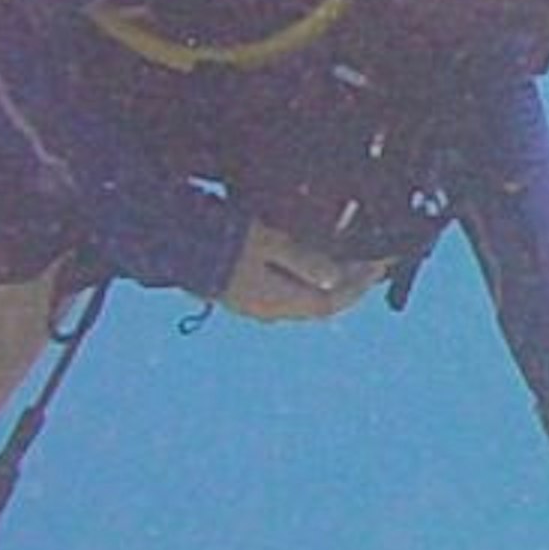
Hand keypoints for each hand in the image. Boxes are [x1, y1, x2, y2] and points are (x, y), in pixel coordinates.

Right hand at [217, 222, 387, 323]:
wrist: (167, 241)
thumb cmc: (219, 239)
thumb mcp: (267, 243)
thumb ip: (304, 261)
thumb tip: (336, 277)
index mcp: (278, 302)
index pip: (331, 301)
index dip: (359, 284)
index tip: (382, 263)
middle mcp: (269, 309)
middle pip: (319, 303)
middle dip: (348, 285)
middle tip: (370, 264)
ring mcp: (253, 302)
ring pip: (303, 298)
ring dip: (326, 282)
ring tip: (345, 262)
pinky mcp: (240, 290)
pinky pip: (286, 290)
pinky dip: (305, 278)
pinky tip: (308, 261)